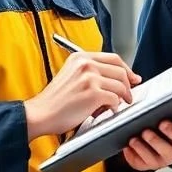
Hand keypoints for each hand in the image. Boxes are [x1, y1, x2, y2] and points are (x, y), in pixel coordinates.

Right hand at [24, 50, 140, 139]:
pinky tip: (109, 110)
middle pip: (120, 70)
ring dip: (123, 97)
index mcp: (80, 57)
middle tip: (129, 94)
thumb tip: (114, 78)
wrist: (39, 114)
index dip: (126, 69)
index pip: (113, 58)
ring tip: (117, 104)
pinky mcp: (93, 94)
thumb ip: (90, 72)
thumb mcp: (71, 75)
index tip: (132, 77)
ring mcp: (90, 78)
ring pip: (120, 85)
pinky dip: (115, 106)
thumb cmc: (54, 101)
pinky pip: (115, 99)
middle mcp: (86, 64)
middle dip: (128, 84)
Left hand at [121, 109, 171, 171]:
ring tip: (134, 139)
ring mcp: (160, 161)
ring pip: (151, 159)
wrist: (164, 145)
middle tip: (146, 130)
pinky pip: (139, 164)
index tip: (164, 123)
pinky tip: (127, 147)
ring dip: (142, 149)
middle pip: (166, 151)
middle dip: (155, 141)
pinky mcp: (146, 165)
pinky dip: (132, 156)